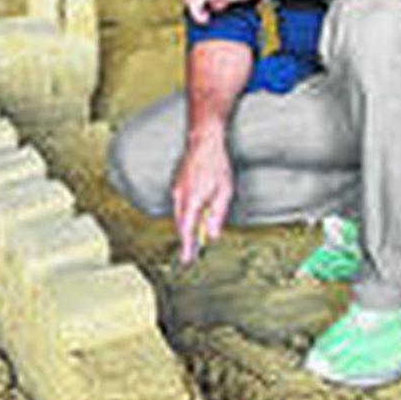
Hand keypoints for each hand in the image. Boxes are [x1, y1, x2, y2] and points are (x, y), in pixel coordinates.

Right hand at [171, 131, 233, 264]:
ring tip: (191, 238)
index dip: (187, 246)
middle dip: (185, 238)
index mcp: (191, 200)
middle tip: (189, 253)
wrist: (204, 141)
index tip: (187, 258)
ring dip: (184, 226)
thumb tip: (212, 234)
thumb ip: (217, 214)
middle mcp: (180, 195)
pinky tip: (190, 216)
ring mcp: (176, 188)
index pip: (186, 229)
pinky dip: (183, 214)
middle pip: (180, 223)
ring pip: (178, 213)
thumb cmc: (216, 164)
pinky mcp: (177, 182)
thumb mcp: (224, 192)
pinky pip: (178, 204)